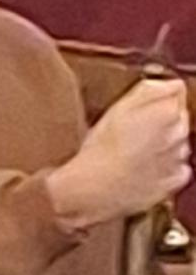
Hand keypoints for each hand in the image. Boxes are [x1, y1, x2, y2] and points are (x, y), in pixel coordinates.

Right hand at [50, 78, 190, 231]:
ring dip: (162, 143)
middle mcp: (179, 135)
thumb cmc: (101, 148)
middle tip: (131, 129)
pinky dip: (165, 167)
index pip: (176, 93)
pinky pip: (177, 168)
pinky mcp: (174, 182)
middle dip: (161, 121)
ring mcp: (178, 159)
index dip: (155, 98)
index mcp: (168, 112)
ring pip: (177, 143)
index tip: (138, 106)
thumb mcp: (118, 107)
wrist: (95, 189)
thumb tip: (173, 84)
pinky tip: (143, 167)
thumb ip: (150, 91)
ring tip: (134, 150)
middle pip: (178, 119)